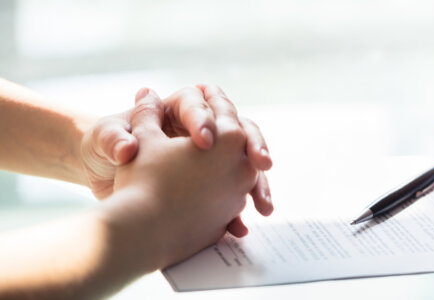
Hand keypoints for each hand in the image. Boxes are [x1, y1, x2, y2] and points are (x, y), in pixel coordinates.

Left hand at [80, 85, 272, 236]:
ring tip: (262, 204)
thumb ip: (114, 138)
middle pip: (238, 129)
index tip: (203, 142)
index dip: (204, 120)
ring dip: (257, 183)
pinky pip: (236, 192)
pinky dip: (241, 208)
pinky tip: (239, 227)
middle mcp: (203, 126)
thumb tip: (124, 146)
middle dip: (252, 145)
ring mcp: (212, 156)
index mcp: (178, 108)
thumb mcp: (106, 139)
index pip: (199, 104)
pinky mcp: (213, 182)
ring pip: (245, 162)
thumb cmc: (105, 147)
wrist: (105, 173)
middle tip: (259, 161)